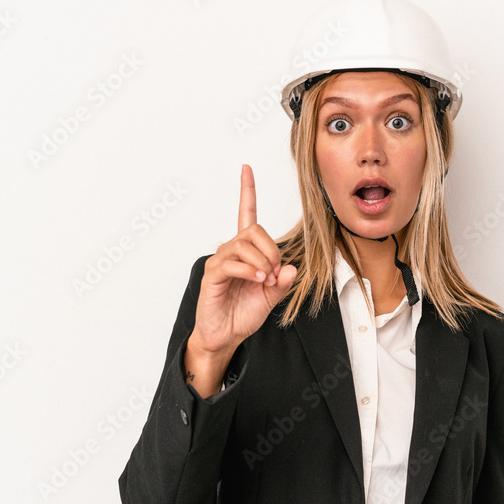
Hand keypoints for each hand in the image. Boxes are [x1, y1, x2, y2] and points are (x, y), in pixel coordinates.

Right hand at [188, 165, 296, 377]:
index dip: (247, 191)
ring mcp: (220, 261)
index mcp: (245, 252)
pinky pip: (232, 262)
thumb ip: (282, 281)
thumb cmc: (243, 313)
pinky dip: (249, 269)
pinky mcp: (212, 274)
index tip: (246, 168)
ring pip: (244, 244)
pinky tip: (257, 279)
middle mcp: (230, 251)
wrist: (225, 336)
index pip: (246, 214)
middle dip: (271, 249)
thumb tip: (290, 267)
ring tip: (265, 279)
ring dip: (262, 260)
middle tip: (274, 272)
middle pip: (253, 230)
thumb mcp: (271, 296)